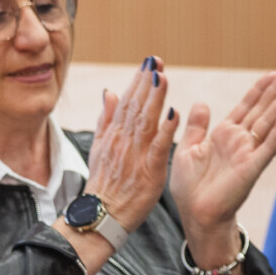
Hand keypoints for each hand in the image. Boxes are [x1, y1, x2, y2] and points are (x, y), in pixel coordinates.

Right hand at [83, 56, 178, 230]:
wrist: (102, 215)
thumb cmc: (105, 182)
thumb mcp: (100, 148)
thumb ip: (106, 119)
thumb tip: (110, 91)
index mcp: (115, 134)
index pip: (128, 101)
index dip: (138, 80)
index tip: (148, 61)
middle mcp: (124, 140)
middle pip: (136, 106)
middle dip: (147, 81)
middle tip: (156, 59)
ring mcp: (136, 154)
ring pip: (146, 121)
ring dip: (155, 98)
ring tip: (163, 76)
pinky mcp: (149, 170)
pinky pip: (159, 147)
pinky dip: (166, 129)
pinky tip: (175, 113)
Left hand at [170, 70, 275, 265]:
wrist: (195, 214)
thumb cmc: (189, 187)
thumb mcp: (186, 150)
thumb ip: (197, 126)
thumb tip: (201, 102)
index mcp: (224, 134)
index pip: (247, 106)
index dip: (260, 89)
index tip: (273, 74)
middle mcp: (240, 140)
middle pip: (263, 109)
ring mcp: (248, 152)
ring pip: (270, 122)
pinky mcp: (252, 167)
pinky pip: (268, 145)